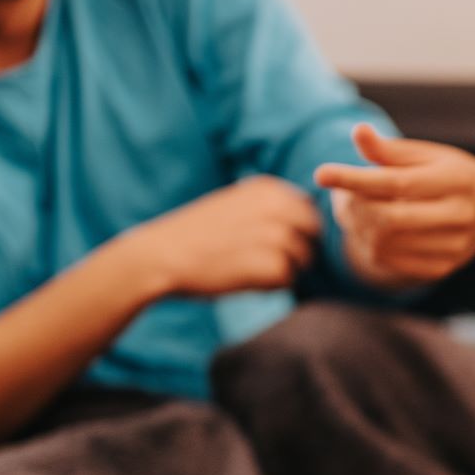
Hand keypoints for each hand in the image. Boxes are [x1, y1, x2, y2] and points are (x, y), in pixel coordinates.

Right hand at [115, 175, 320, 298]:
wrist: (161, 255)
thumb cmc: (196, 235)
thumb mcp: (234, 205)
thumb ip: (268, 207)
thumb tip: (306, 221)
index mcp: (268, 188)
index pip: (308, 210)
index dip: (296, 231)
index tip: (268, 243)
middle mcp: (277, 206)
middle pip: (313, 233)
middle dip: (299, 250)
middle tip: (266, 262)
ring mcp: (276, 235)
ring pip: (304, 259)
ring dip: (283, 270)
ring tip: (249, 271)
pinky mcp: (272, 264)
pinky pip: (289, 279)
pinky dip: (271, 286)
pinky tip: (245, 281)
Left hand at [313, 124, 474, 289]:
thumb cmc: (445, 172)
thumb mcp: (423, 155)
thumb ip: (388, 150)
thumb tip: (358, 132)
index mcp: (457, 179)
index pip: (398, 183)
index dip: (357, 179)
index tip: (321, 174)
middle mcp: (461, 215)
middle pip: (389, 218)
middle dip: (356, 207)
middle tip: (341, 196)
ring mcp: (455, 246)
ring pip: (386, 244)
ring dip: (358, 228)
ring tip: (358, 210)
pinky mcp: (443, 268)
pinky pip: (391, 263)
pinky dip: (372, 246)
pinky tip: (373, 230)